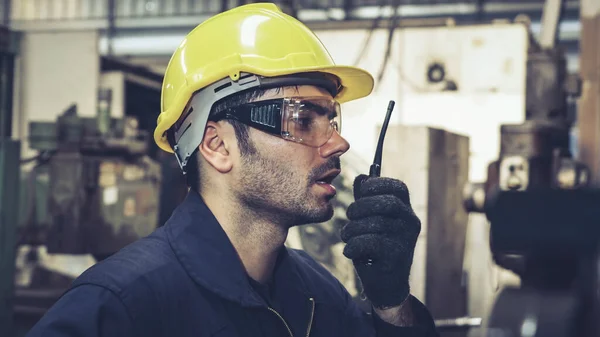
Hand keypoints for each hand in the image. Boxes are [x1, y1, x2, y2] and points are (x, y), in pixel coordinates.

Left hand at [340, 174, 420, 308]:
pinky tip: (350, 251)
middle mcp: (410, 222)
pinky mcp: (398, 256)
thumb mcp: (368, 221)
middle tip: (349, 215)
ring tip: (347, 236)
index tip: (361, 191)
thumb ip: (365, 199)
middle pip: (388, 202)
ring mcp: (407, 240)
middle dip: (361, 206)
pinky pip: (373, 242)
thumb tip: (361, 177)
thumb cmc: (374, 249)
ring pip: (376, 223)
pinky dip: (355, 245)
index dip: (377, 184)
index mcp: (405, 210)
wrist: (384, 284)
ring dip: (353, 228)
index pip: (398, 187)